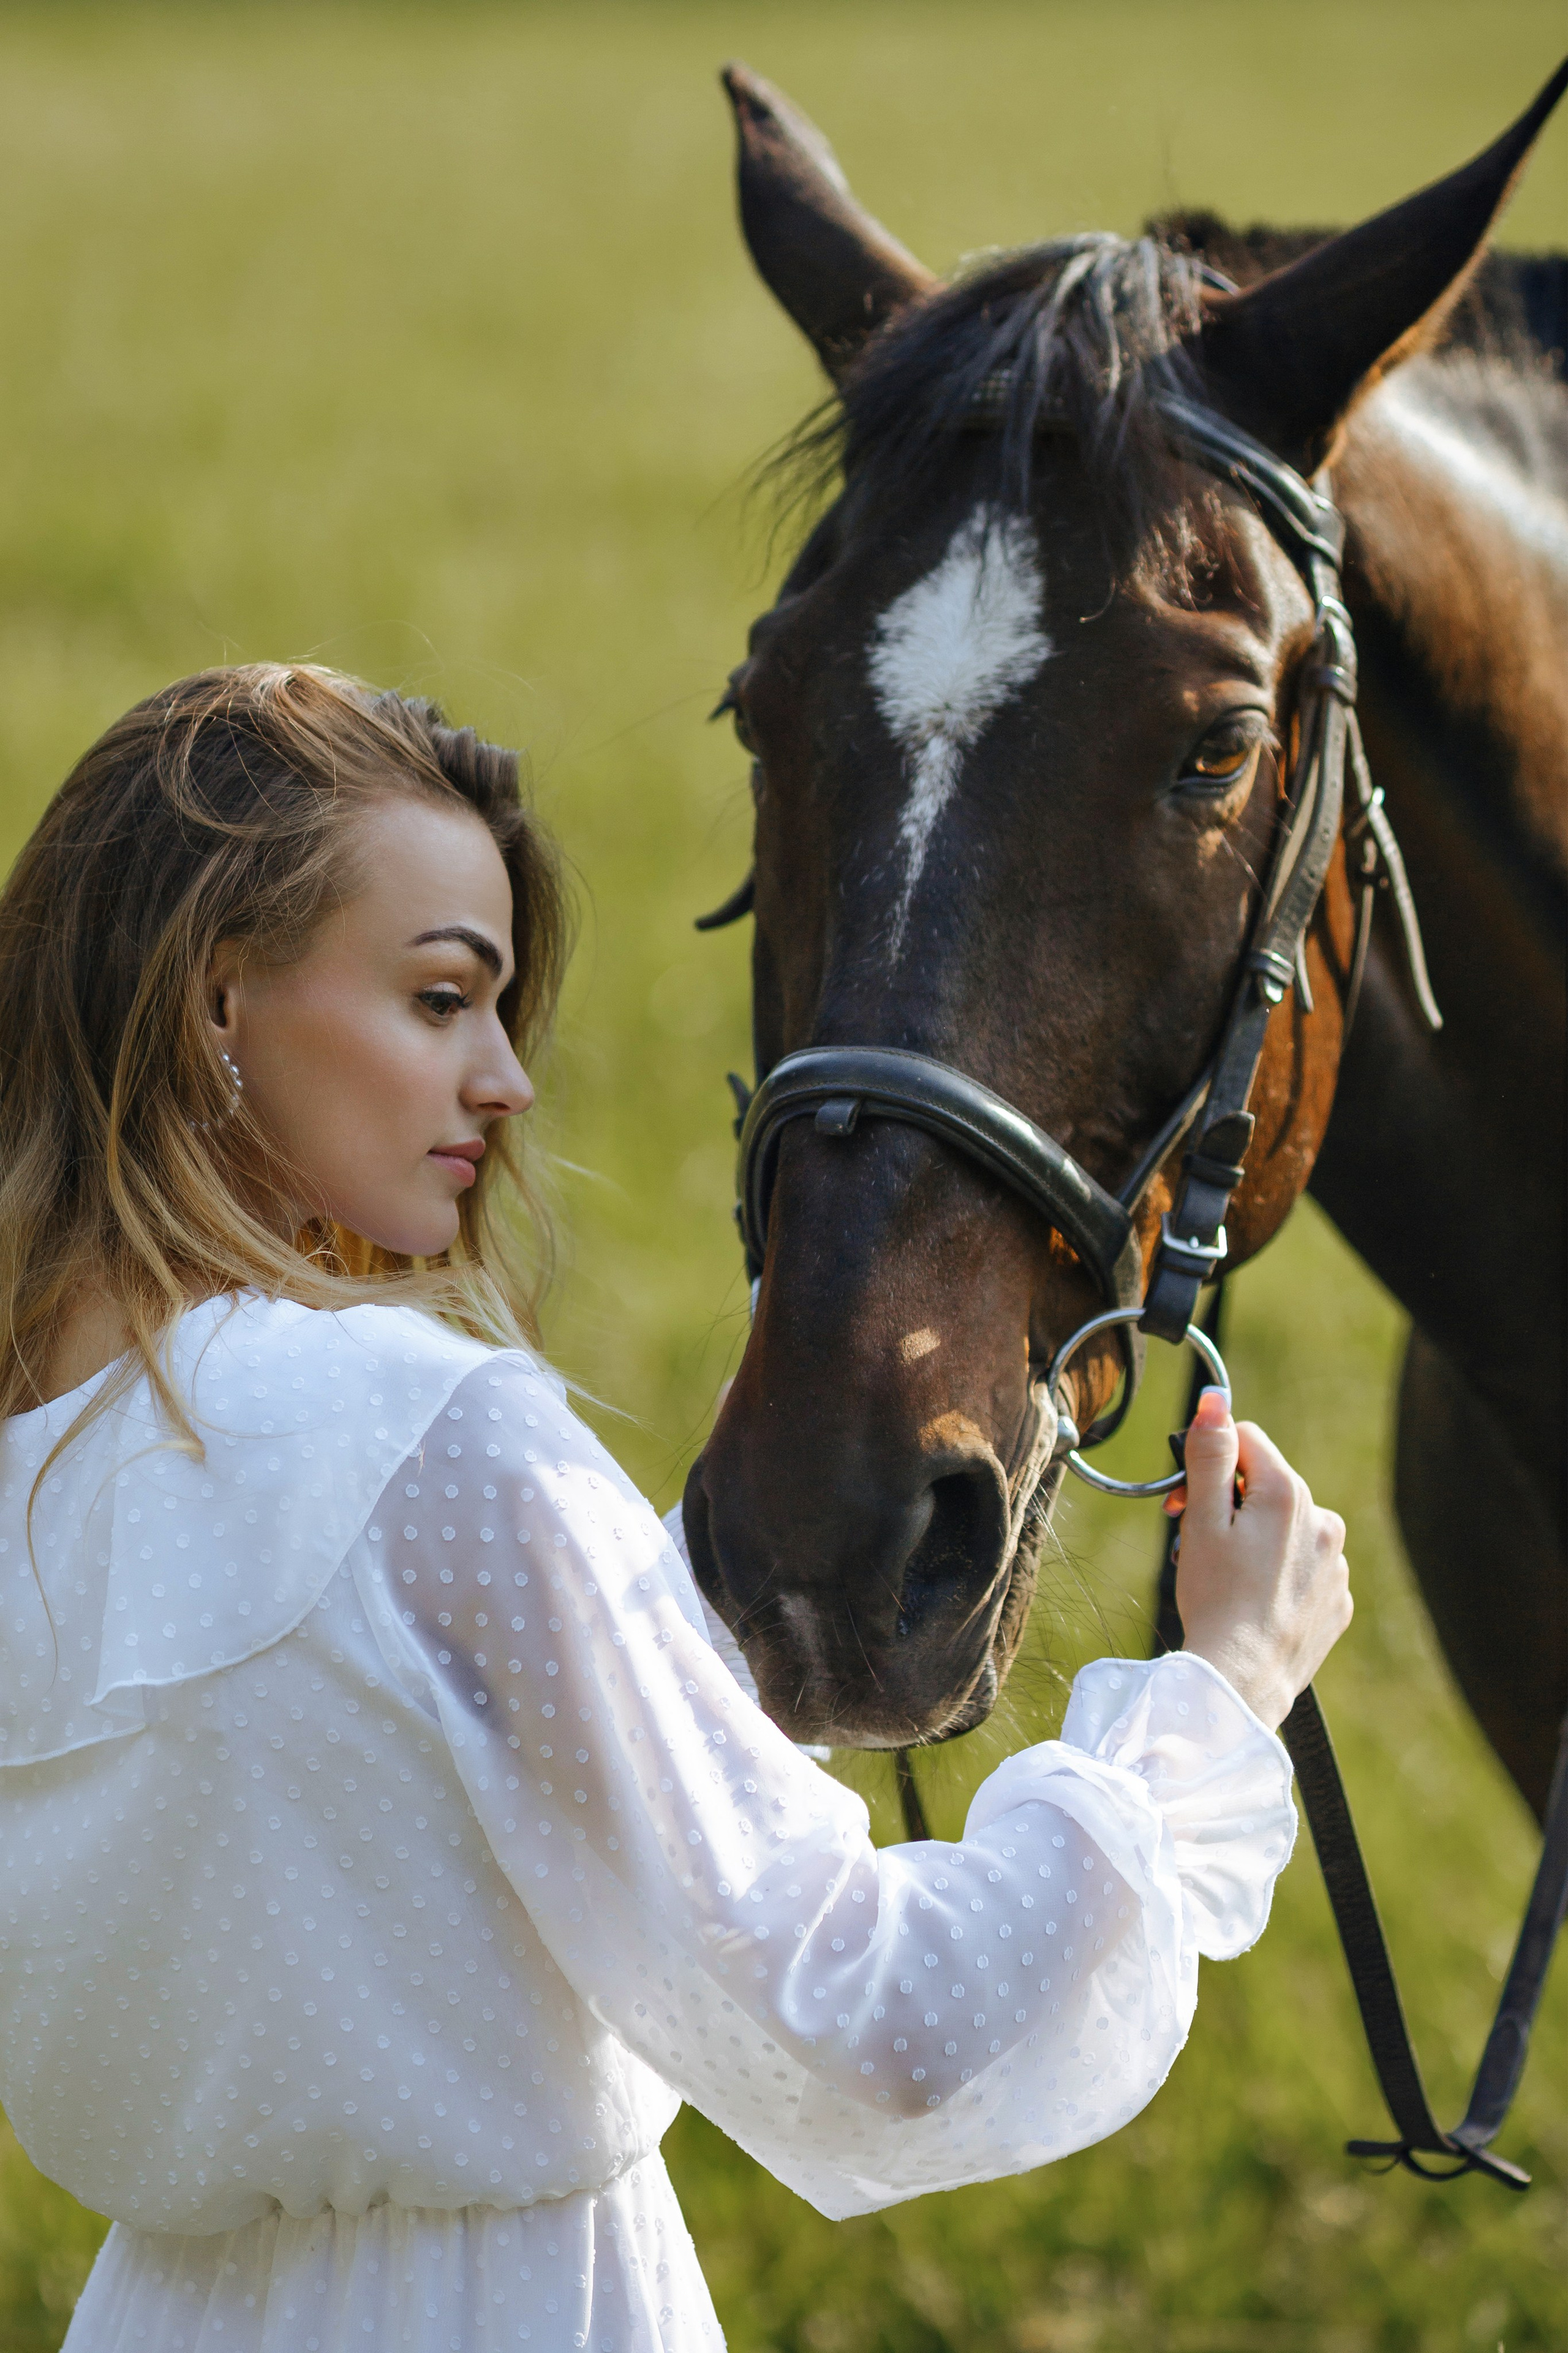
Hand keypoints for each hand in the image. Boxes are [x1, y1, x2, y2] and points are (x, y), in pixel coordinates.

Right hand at [1166, 1387, 1351, 1730]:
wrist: (1243, 1680)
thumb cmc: (1215, 1598)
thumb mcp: (1201, 1518)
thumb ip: (1209, 1452)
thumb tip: (1215, 1397)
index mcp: (1289, 1493)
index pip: (1245, 1438)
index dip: (1206, 1463)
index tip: (1181, 1501)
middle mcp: (1324, 1521)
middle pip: (1265, 1484)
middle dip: (1226, 1502)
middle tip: (1194, 1541)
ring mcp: (1336, 1563)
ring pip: (1285, 1528)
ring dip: (1253, 1538)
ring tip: (1224, 1578)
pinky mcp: (1337, 1599)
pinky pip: (1303, 1568)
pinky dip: (1277, 1575)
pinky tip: (1252, 1601)